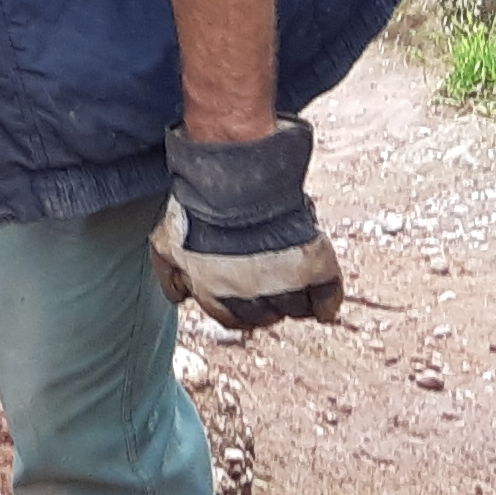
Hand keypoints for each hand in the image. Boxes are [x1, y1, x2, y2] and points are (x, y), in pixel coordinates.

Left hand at [152, 118, 344, 329]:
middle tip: (272, 283)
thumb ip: (169, 273)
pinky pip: (326, 296)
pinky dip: (327, 302)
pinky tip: (324, 306)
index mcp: (211, 291)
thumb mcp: (168, 240)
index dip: (239, 308)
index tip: (247, 297)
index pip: (230, 316)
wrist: (235, 178)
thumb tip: (179, 297)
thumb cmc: (197, 204)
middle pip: (264, 315)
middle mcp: (245, 296)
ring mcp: (280, 283)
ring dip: (296, 298)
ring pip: (294, 307)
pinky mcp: (311, 268)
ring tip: (294, 276)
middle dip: (267, 304)